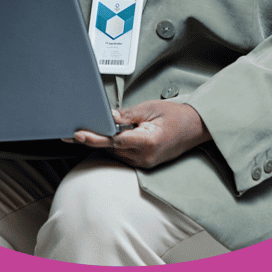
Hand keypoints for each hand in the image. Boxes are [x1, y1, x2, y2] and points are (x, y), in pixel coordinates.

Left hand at [71, 100, 211, 168]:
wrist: (195, 128)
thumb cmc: (176, 115)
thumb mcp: (150, 108)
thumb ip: (127, 114)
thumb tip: (107, 117)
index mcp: (147, 141)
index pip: (114, 141)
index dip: (94, 138)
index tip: (77, 135)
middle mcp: (145, 156)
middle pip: (111, 149)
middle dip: (94, 140)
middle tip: (76, 130)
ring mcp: (145, 163)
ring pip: (115, 154)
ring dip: (104, 144)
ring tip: (90, 131)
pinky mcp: (145, 164)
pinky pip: (123, 157)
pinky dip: (114, 147)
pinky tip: (108, 137)